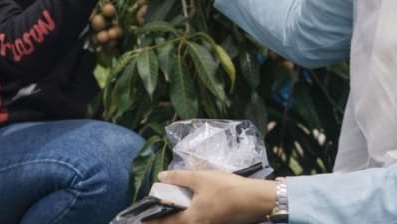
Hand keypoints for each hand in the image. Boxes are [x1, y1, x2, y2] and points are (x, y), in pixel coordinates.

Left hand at [157, 169, 276, 223]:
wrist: (256, 199)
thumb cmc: (227, 188)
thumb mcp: (200, 178)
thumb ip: (179, 178)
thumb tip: (161, 177)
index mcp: (192, 219)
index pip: (166, 223)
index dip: (152, 222)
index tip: (140, 220)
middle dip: (165, 221)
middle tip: (155, 213)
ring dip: (179, 218)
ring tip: (172, 208)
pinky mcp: (219, 222)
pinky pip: (199, 222)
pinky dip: (191, 216)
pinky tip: (192, 205)